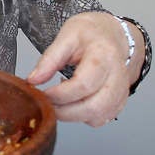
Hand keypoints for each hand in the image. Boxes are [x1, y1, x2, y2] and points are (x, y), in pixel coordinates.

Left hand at [26, 11, 140, 126]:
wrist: (113, 36)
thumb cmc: (91, 34)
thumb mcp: (67, 36)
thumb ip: (49, 59)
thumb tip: (32, 80)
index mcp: (104, 55)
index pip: (83, 84)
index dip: (59, 94)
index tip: (42, 93)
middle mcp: (117, 76)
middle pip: (93, 107)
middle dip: (64, 112)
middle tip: (47, 104)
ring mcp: (122, 91)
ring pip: (97, 117)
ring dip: (72, 116)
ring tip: (59, 100)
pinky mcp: (119, 102)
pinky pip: (100, 119)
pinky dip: (83, 116)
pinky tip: (74, 100)